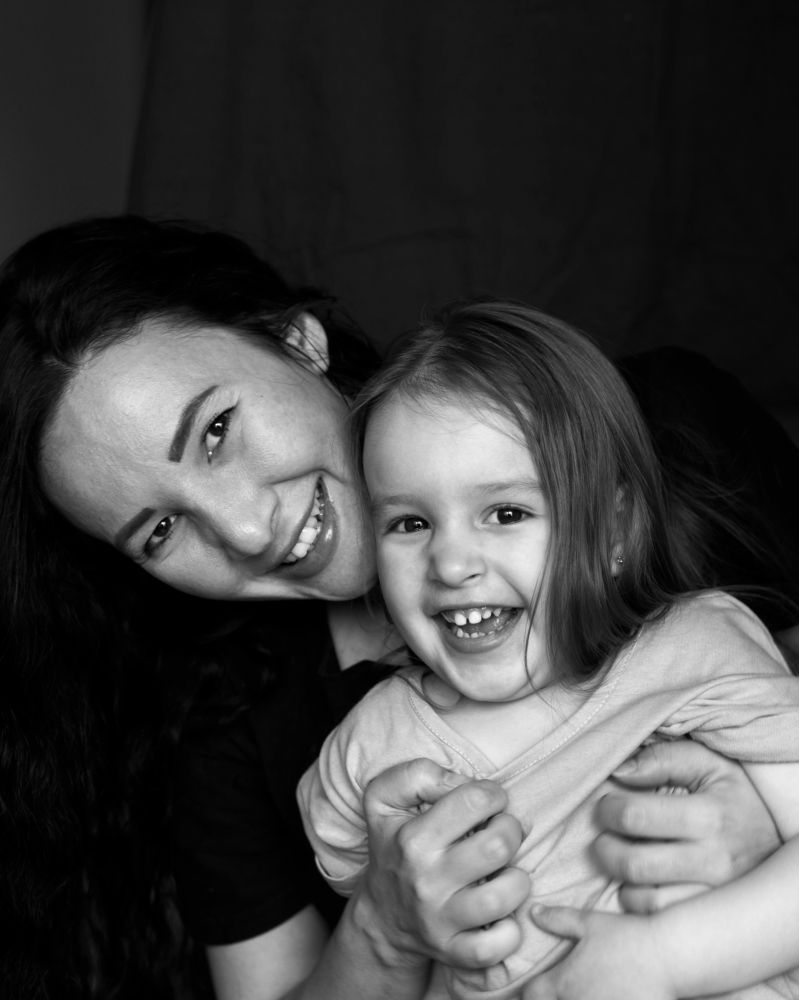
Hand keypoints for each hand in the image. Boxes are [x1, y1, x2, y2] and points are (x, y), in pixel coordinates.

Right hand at [354, 758, 529, 968]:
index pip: (474, 800)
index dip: (492, 793)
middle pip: (498, 846)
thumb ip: (417, 774)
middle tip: (502, 831)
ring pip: (504, 898)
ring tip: (506, 870)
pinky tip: (503, 912)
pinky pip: (497, 948)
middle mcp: (426, 881)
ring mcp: (441, 920)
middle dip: (511, 829)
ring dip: (517, 879)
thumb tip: (461, 782)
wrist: (382, 915)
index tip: (489, 801)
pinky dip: (510, 931)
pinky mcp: (454, 952)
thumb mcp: (384, 799)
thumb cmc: (394, 846)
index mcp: (413, 839)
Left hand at [523, 904, 672, 999]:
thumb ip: (558, 919)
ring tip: (586, 991)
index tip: (539, 984)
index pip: (531, 994)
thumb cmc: (628, 937)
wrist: (669, 959)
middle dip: (553, 999)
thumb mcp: (589, 922)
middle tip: (561, 990)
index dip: (532, 990)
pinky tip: (609, 996)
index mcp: (564, 983)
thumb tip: (534, 912)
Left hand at [593, 740, 779, 911]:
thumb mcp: (709, 765)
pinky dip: (638, 904)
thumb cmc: (735, 800)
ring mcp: (714, 896)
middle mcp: (715, 860)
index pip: (635, 816)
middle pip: (634, 863)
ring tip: (622, 859)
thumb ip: (663, 759)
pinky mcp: (711, 919)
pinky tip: (639, 884)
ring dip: (620, 879)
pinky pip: (660, 920)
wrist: (782, 850)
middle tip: (604, 837)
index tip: (607, 806)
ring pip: (644, 899)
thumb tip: (620, 771)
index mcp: (710, 816)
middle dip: (605, 848)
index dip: (608, 810)